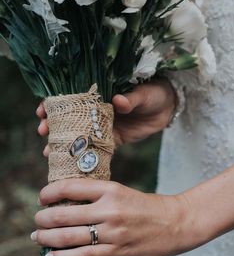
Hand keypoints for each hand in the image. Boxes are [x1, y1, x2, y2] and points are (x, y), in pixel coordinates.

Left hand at [31, 178, 208, 255]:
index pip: (69, 187)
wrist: (175, 222)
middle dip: (43, 219)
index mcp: (110, 189)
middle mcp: (109, 209)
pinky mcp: (117, 251)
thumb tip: (69, 204)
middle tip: (37, 221)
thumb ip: (98, 197)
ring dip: (47, 239)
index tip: (42, 198)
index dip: (49, 193)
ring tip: (38, 238)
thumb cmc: (147, 207)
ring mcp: (112, 232)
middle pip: (63, 214)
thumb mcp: (122, 192)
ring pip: (68, 237)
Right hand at [36, 79, 175, 155]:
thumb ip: (131, 98)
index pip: (72, 97)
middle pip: (69, 118)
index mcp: (100, 93)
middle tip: (43, 131)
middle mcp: (97, 110)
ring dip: (63, 143)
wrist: (169, 108)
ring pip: (78, 135)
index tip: (42, 109)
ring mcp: (103, 126)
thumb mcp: (143, 93)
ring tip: (48, 152)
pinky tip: (71, 163)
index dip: (55, 103)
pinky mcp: (113, 140)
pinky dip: (83, 155)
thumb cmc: (154, 92)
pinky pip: (95, 148)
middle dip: (53, 125)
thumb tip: (118, 101)